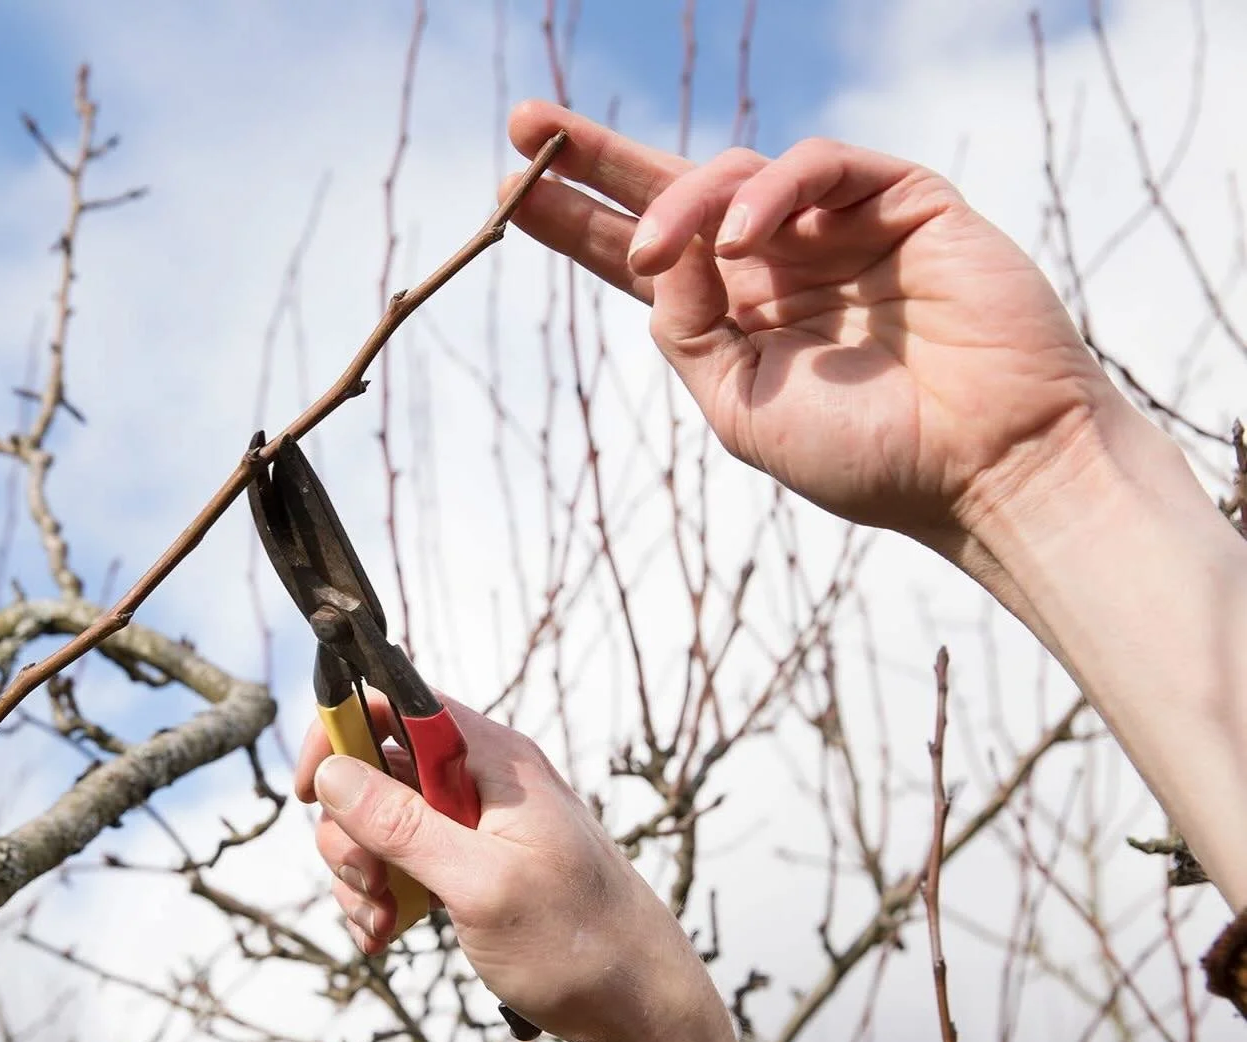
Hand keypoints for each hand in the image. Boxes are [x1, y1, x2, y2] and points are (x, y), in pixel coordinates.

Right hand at [295, 694, 726, 1041]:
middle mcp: (483, 781)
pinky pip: (402, 864)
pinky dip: (380, 898)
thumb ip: (404, 826)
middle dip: (350, 827)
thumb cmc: (579, 942)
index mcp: (495, 759)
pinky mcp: (471, 868)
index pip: (398, 701)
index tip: (312, 791)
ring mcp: (476, 826)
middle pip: (378, 767)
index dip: (343, 731)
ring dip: (360, 872)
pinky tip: (385, 937)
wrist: (640, 1009)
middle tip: (364, 881)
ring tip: (378, 923)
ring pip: (381, 822)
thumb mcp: (481, 885)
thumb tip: (334, 772)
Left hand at [502, 101, 1120, 559]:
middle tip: (525, 125)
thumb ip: (690, 330)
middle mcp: (781, 269)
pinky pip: (817, 166)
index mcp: (742, 323)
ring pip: (735, 174)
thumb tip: (653, 250)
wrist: (983, 464)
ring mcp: (838, 231)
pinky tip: (743, 242)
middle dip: (599, 162)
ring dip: (679, 203)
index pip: (647, 263)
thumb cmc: (869, 453)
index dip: (580, 226)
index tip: (510, 196)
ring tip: (654, 250)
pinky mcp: (899, 199)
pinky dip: (772, 193)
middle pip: (674, 195)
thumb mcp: (743, 407)